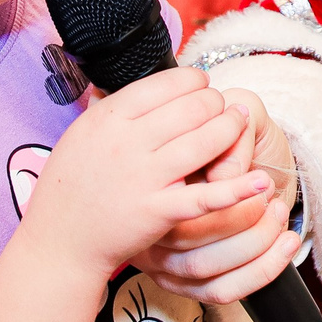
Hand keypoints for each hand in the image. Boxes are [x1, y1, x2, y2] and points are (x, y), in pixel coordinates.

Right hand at [19, 68, 274, 278]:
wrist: (60, 240)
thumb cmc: (71, 187)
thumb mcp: (82, 133)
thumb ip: (112, 108)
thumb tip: (146, 84)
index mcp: (108, 118)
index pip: (166, 84)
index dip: (193, 81)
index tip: (202, 85)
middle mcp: (126, 143)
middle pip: (191, 107)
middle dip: (215, 103)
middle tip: (222, 107)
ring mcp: (144, 177)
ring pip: (204, 141)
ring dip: (230, 129)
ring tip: (239, 124)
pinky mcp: (159, 211)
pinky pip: (205, 197)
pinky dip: (237, 188)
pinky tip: (261, 179)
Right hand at [148, 88, 301, 305]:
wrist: (263, 164)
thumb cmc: (249, 141)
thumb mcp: (246, 116)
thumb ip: (234, 136)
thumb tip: (224, 178)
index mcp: (157, 179)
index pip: (174, 198)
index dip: (221, 194)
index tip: (259, 179)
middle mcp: (153, 223)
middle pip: (185, 238)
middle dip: (241, 220)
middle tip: (269, 196)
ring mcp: (167, 258)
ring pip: (203, 268)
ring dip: (254, 243)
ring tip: (280, 213)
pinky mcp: (192, 283)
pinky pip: (220, 291)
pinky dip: (261, 271)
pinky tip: (286, 244)